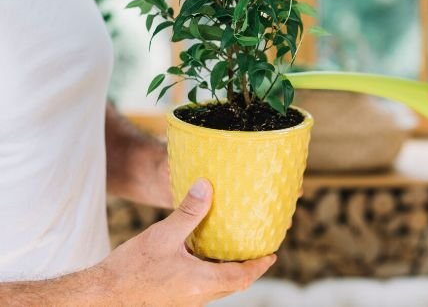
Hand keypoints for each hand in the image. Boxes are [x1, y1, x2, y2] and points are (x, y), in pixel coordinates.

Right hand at [98, 178, 275, 305]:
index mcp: (201, 283)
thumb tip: (206, 186)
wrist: (100, 297)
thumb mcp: (163, 235)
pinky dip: (209, 278)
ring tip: (232, 255)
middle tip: (257, 254)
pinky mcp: (171, 303)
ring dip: (227, 275)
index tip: (272, 255)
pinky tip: (199, 262)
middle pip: (232, 286)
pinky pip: (200, 291)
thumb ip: (188, 212)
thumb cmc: (130, 269)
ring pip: (216, 290)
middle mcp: (197, 298)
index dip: (259, 266)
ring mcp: (184, 303)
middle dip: (247, 271)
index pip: (242, 277)